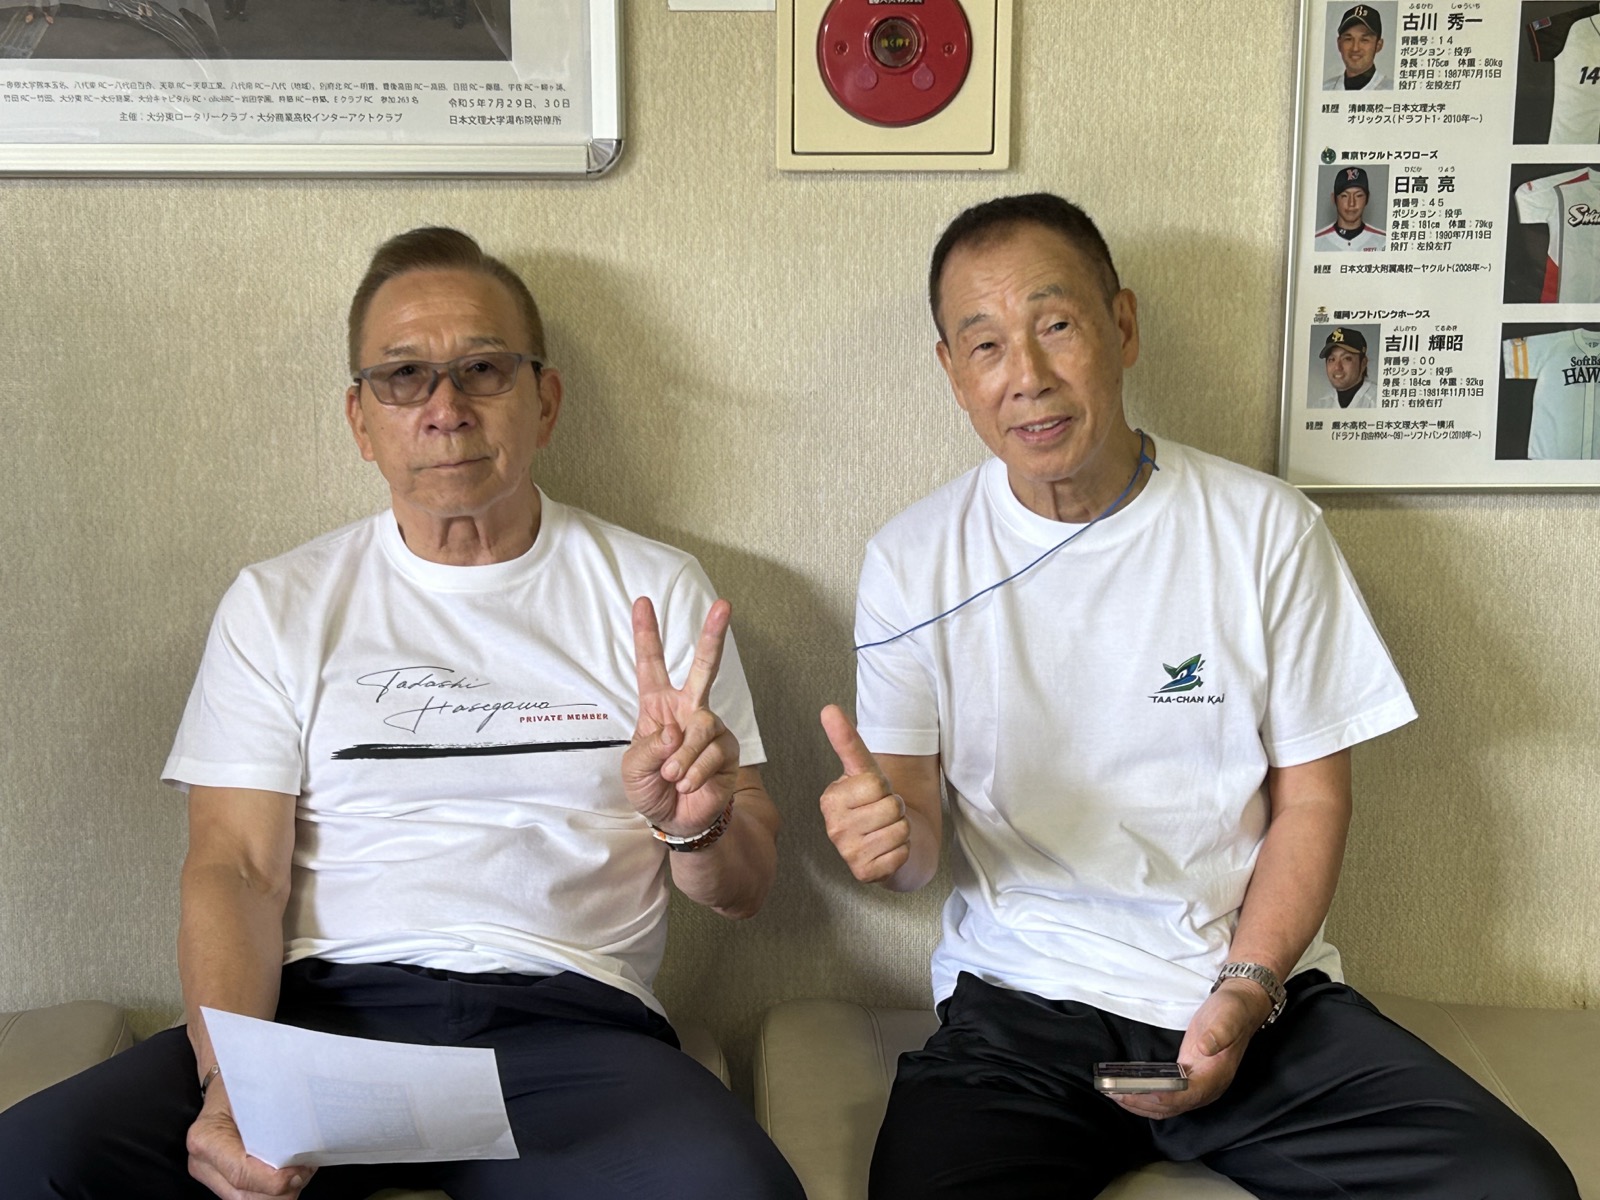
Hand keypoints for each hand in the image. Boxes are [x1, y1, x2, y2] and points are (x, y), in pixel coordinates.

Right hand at [186, 1077, 314, 1199]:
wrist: (225, 1081)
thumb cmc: (242, 1082)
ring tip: (299, 1168)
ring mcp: (209, 1175)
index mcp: (206, 1138)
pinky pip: (249, 1196)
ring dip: (280, 1192)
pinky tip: (288, 1173)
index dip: (275, 1180)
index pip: (241, 1173)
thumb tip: (300, 1147)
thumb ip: (272, 1119)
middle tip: (306, 1168)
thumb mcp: (256, 1091)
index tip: (301, 1170)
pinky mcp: (220, 1181)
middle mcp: (201, 1162)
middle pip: (247, 1197)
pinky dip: (273, 1191)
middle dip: (283, 1189)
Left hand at [621, 597, 739, 836]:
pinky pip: (712, 752)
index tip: (642, 602)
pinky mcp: (728, 748)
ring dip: (683, 756)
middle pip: (702, 666)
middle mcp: (687, 709)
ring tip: (673, 775)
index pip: (650, 664)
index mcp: (657, 706)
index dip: (646, 634)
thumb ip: (648, 746)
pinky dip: (695, 772)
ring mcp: (709, 727)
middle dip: (712, 635)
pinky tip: (688, 784)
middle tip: (724, 606)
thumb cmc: (652, 788)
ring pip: (701, 726)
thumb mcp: (633, 768)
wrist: (676, 819)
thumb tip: (676, 731)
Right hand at [819, 705, 910, 883]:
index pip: (876, 783)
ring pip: (898, 830)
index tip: (876, 794)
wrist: (892, 842)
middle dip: (896, 809)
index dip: (886, 787)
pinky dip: (902, 851)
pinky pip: (900, 854)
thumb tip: (828, 708)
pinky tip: (889, 851)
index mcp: (830, 800)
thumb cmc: (877, 804)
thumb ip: (848, 741)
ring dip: (901, 830)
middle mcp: (833, 828)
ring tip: (886, 832)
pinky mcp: (865, 874)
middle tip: (884, 815)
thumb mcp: (865, 771)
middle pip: (890, 807)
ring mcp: (847, 854)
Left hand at [1108, 981, 1269, 1119]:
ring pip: (1166, 1106)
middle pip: (1171, 1107)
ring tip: (1113, 1092)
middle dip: (1141, 1102)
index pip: (1186, 1097)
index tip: (1137, 1091)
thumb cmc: (1232, 1011)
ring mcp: (1197, 1086)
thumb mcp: (1227, 1016)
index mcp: (1216, 1077)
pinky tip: (1128, 1089)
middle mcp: (1207, 1088)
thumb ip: (1219, 1033)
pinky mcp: (1188, 1079)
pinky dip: (1145, 1096)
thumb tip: (1206, 1047)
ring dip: (1140, 1103)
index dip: (1162, 1097)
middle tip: (1113, 1091)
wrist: (1240, 1006)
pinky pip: (1165, 1096)